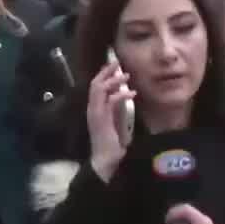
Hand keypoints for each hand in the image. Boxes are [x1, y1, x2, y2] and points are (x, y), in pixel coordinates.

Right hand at [86, 63, 134, 180]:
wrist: (106, 161)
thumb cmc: (112, 144)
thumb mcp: (116, 121)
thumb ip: (117, 108)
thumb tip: (125, 94)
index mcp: (95, 109)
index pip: (96, 86)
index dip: (104, 74)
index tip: (114, 66)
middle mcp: (92, 109)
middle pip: (94, 83)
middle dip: (106, 71)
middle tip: (117, 62)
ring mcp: (95, 114)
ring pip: (99, 89)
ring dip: (113, 80)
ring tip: (127, 75)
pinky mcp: (101, 120)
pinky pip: (110, 101)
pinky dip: (121, 95)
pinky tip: (132, 93)